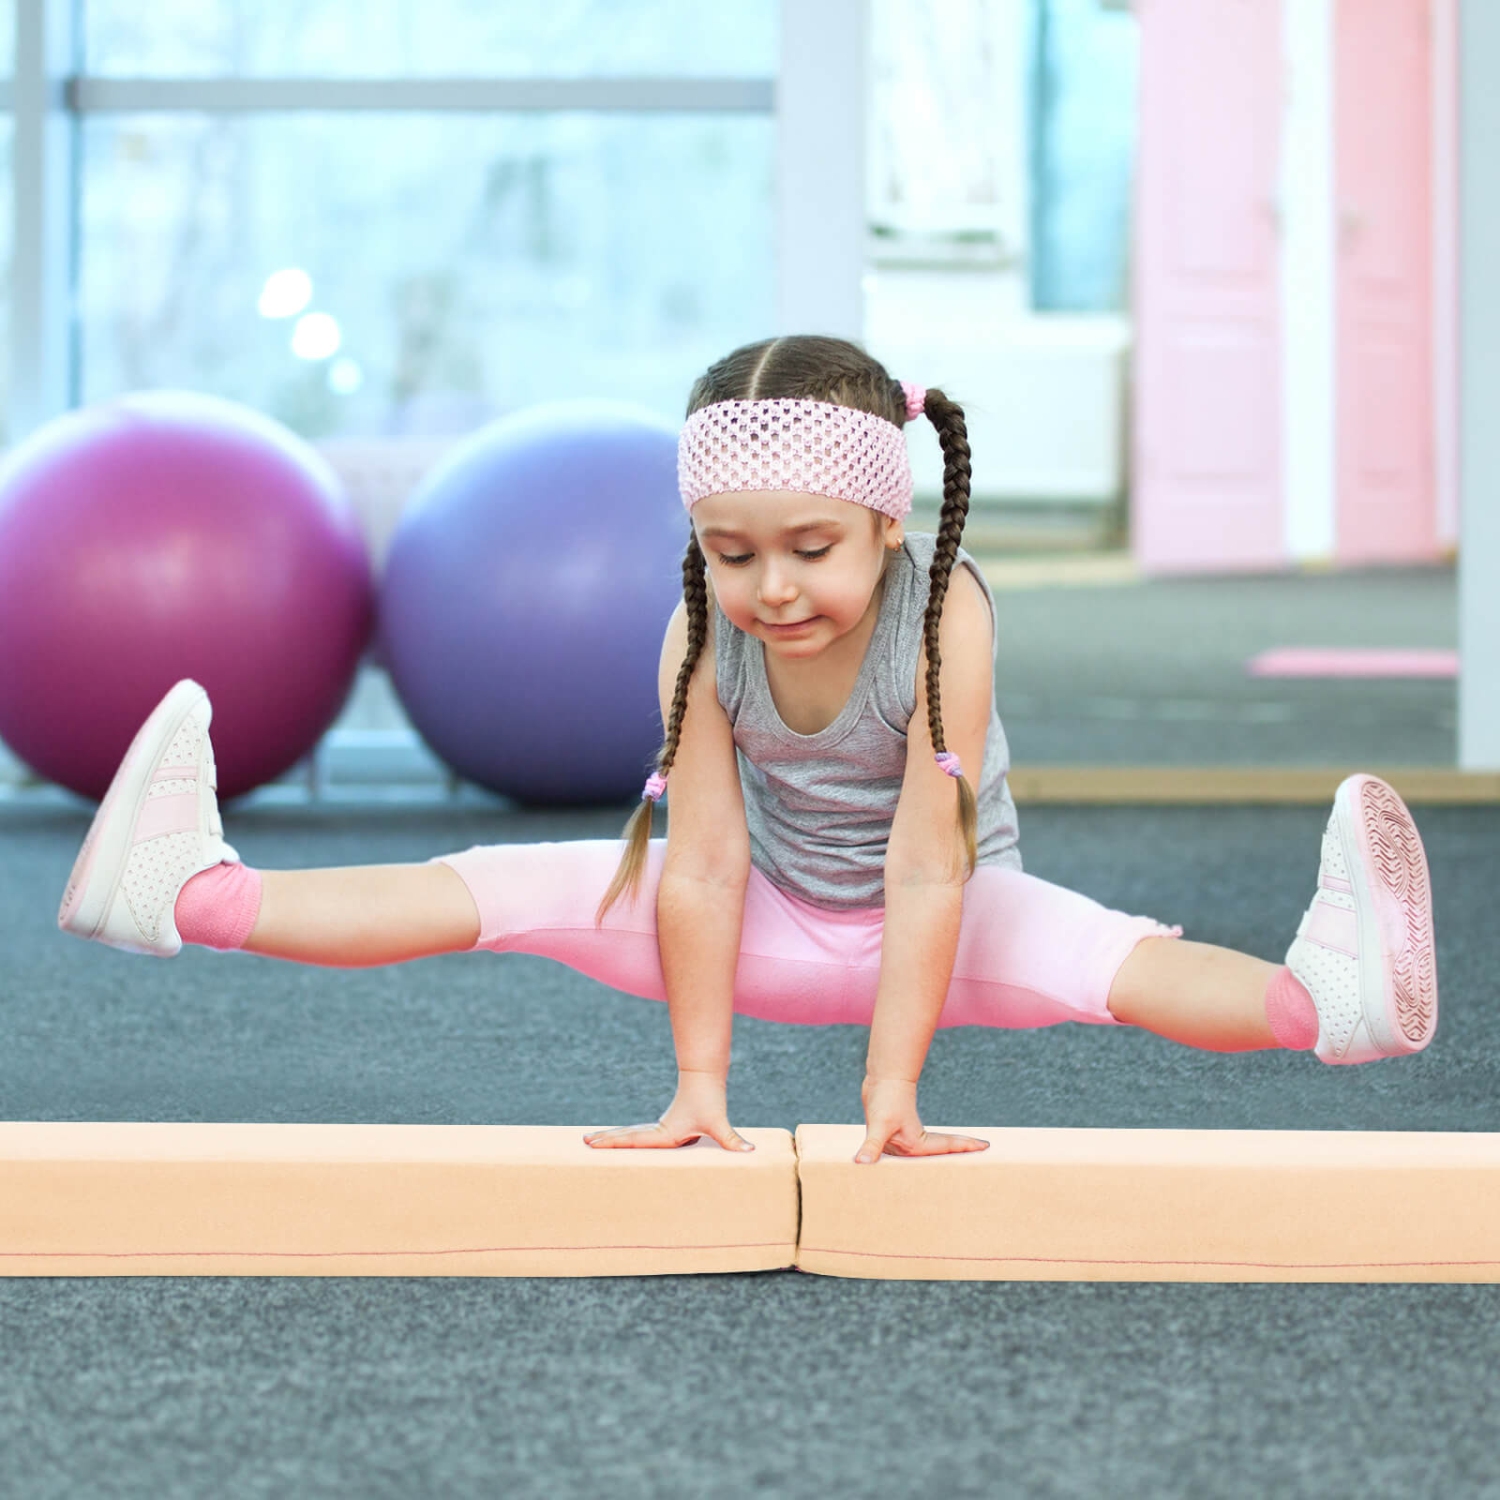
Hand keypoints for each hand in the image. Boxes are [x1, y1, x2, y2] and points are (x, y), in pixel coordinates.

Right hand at [583, 1069, 754, 1152]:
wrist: (705, 1076)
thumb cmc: (710, 1100)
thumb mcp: (719, 1122)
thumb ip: (732, 1140)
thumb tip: (750, 1152)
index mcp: (665, 1133)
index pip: (634, 1140)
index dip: (614, 1143)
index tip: (595, 1143)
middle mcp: (658, 1129)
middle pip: (626, 1135)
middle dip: (605, 1139)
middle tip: (584, 1142)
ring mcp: (660, 1126)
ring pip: (630, 1132)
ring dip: (612, 1136)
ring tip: (591, 1139)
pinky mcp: (665, 1124)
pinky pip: (639, 1133)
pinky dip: (625, 1136)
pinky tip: (620, 1141)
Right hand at [855, 1076, 989, 1164]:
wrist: (878, 1081)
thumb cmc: (881, 1101)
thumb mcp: (879, 1124)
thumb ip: (871, 1146)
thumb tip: (860, 1163)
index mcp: (909, 1149)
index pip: (943, 1150)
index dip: (963, 1147)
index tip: (984, 1145)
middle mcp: (908, 1150)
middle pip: (941, 1155)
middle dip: (961, 1155)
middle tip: (985, 1150)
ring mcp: (906, 1144)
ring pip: (937, 1150)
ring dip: (953, 1151)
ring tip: (973, 1150)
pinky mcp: (905, 1137)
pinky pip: (932, 1143)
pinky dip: (945, 1144)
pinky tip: (955, 1147)